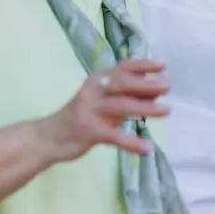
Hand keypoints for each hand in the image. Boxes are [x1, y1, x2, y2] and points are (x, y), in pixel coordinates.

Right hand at [47, 59, 169, 161]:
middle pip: (123, 83)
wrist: (48, 137)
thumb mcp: (103, 101)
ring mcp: (89, 110)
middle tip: (167, 86)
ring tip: (166, 110)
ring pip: (121, 106)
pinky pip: (113, 136)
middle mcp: (93, 90)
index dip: (143, 65)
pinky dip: (131, 142)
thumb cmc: (82, 117)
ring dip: (145, 108)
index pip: (123, 67)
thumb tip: (155, 91)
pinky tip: (146, 148)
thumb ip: (125, 96)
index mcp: (98, 80)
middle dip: (147, 84)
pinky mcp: (88, 131)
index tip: (163, 65)